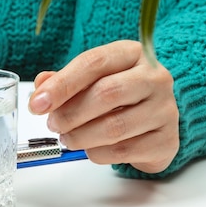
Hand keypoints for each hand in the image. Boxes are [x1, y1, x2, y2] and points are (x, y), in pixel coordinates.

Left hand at [28, 40, 179, 173]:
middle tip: (53, 123)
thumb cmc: (118, 91)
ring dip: (81, 136)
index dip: (61, 84)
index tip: (37, 103)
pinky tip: (91, 148)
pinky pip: (124, 151)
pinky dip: (98, 153)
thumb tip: (41, 86)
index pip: (93, 63)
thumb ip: (64, 80)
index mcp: (132, 53)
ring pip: (114, 127)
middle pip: (106, 94)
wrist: (155, 116)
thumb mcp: (91, 77)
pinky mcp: (168, 140)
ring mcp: (165, 109)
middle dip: (70, 113)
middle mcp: (155, 78)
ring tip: (68, 138)